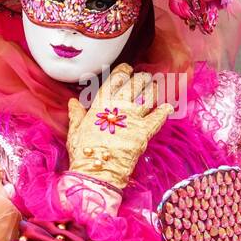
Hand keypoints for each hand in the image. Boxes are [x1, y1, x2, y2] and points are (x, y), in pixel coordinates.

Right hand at [66, 62, 172, 189]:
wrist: (97, 170)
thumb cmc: (83, 152)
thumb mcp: (74, 131)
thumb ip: (76, 114)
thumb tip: (73, 102)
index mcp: (101, 104)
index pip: (115, 80)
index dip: (124, 71)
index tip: (128, 69)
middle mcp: (119, 107)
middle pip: (135, 85)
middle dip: (141, 78)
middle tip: (145, 77)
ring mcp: (133, 119)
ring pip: (148, 97)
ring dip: (153, 89)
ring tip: (156, 86)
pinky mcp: (144, 132)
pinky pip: (158, 118)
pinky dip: (164, 111)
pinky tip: (168, 106)